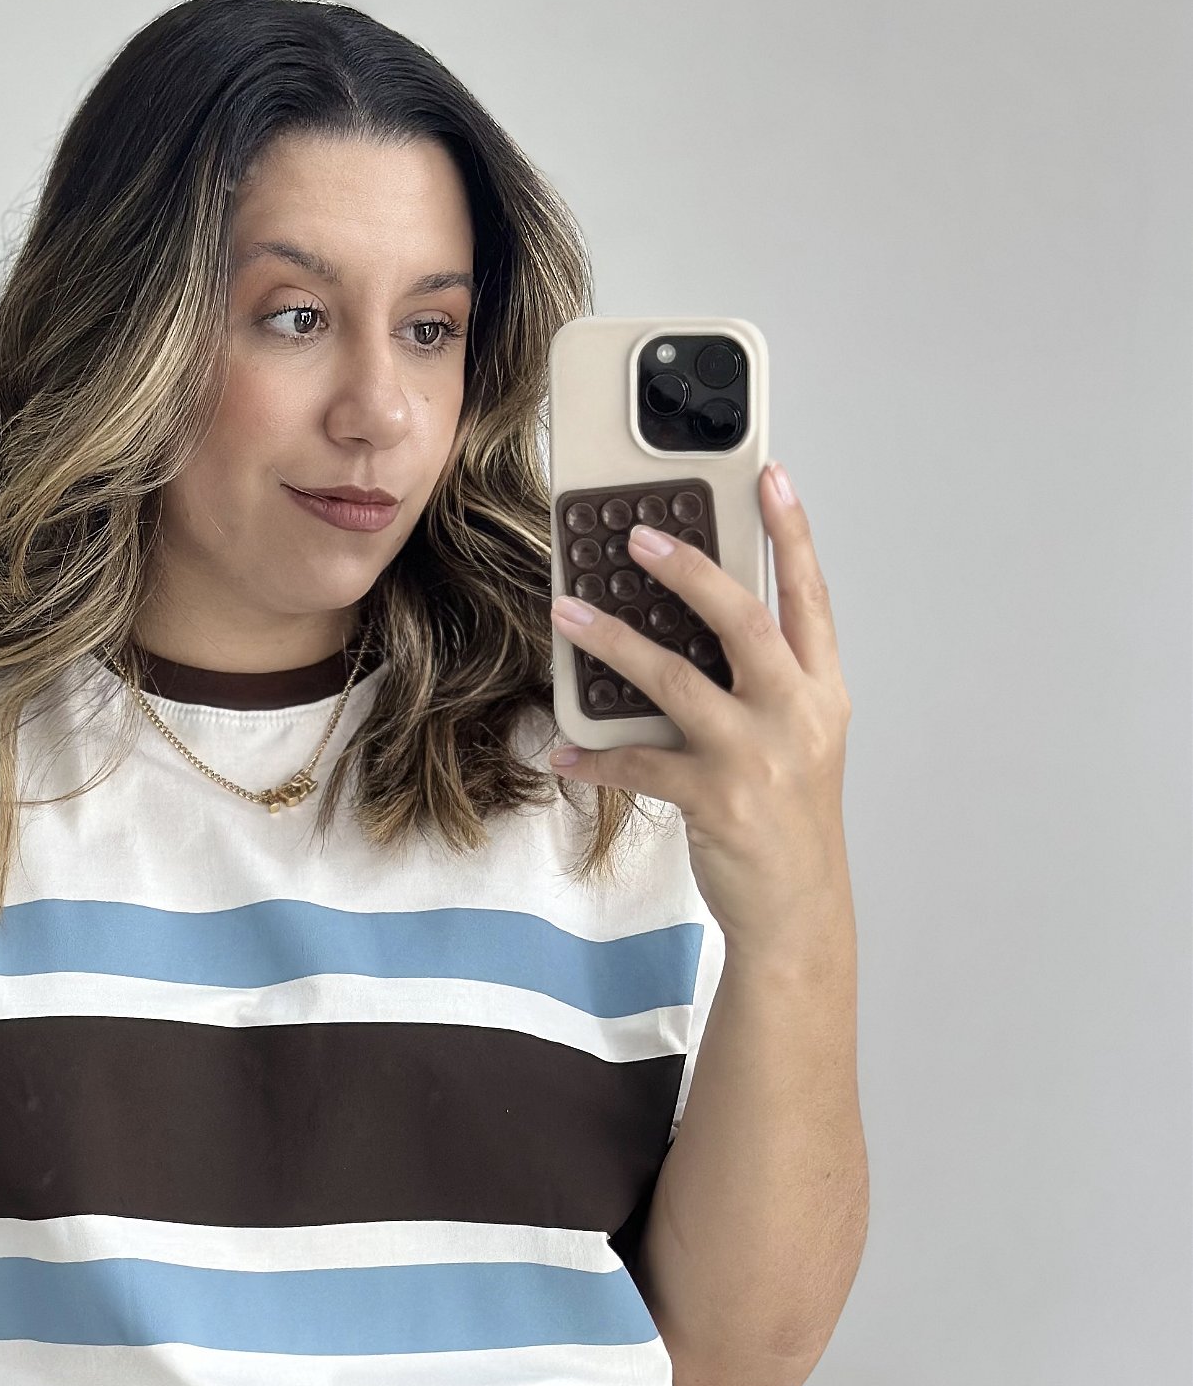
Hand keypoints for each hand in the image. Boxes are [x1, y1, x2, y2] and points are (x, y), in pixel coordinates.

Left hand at [549, 461, 851, 956]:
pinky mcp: (717, 798)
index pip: (810, 596)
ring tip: (567, 614)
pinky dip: (596, 755)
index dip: (791, 533)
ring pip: (677, 680)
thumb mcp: (799, 739)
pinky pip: (640, 762)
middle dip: (687, 571)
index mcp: (821, 690)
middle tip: (635, 538)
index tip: (771, 476)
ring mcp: (758, 756)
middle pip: (742, 620)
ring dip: (614, 642)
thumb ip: (764, 681)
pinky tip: (564, 748)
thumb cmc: (790, 817)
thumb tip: (692, 623)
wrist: (798, 909)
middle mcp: (797, 714)